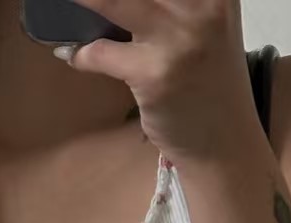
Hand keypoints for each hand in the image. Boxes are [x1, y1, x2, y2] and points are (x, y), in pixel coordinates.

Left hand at [56, 0, 255, 166]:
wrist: (224, 140)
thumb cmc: (209, 80)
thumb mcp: (204, 24)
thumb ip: (171, 2)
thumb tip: (108, 0)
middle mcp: (201, 4)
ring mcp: (177, 39)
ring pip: (110, 0)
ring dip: (82, 0)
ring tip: (66, 3)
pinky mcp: (154, 75)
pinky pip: (100, 53)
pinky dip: (81, 54)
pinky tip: (73, 54)